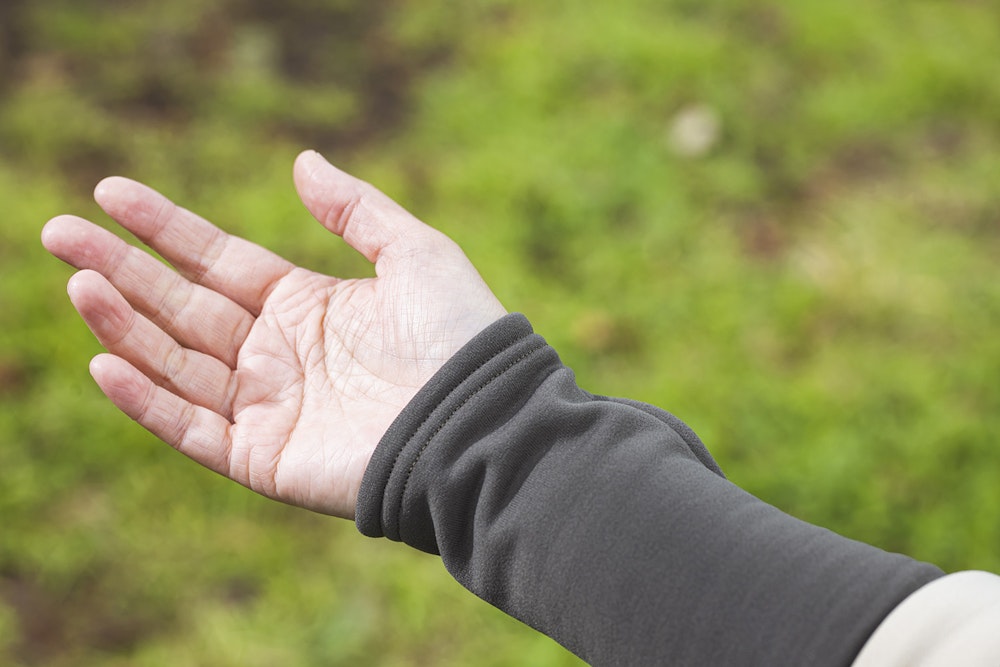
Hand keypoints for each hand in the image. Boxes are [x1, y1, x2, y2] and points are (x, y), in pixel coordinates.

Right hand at [41, 151, 506, 518]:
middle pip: (182, 306)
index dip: (164, 227)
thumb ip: (355, 209)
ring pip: (176, 363)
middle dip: (120, 269)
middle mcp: (277, 354)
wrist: (481, 422)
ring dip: (124, 325)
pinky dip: (148, 401)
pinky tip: (107, 361)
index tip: (110, 192)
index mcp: (305, 305)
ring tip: (80, 281)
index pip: (216, 260)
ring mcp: (268, 406)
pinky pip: (191, 429)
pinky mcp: (264, 457)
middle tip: (57, 230)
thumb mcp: (415, 252)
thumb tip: (302, 160)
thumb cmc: (458, 337)